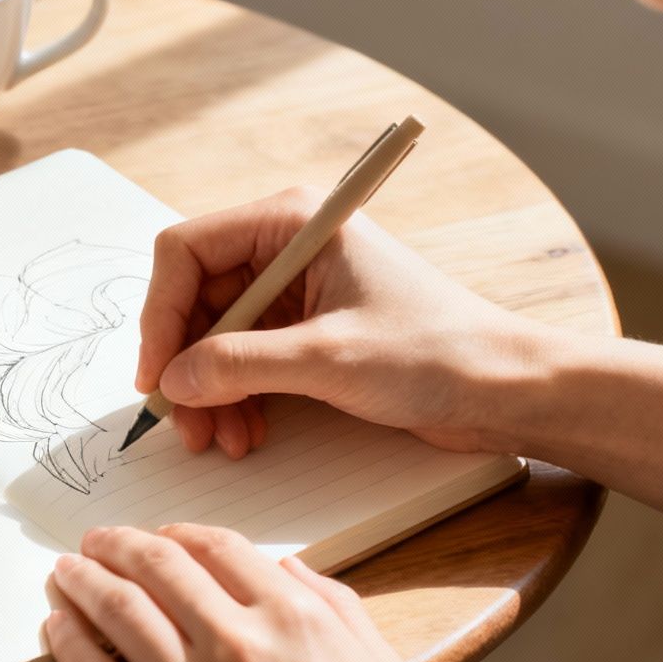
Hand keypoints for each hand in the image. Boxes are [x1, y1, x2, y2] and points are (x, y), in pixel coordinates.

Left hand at [44, 524, 457, 661]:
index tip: (162, 535)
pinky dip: (70, 642)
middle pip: (158, 568)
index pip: (218, 549)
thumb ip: (336, 605)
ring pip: (119, 611)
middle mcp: (234, 642)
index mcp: (292, 617)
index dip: (180, 534)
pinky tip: (57, 624)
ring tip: (67, 570)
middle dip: (120, 545)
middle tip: (98, 541)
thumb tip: (289, 568)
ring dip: (84, 580)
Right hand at [136, 188, 545, 457]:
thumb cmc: (437, 353)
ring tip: (221, 439)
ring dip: (210, 389)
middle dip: (187, 363)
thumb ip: (239, 365)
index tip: (158, 373)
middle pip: (197, 298)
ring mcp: (299, 290)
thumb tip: (174, 380)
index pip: (188, 251)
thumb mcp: (326, 359)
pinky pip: (247, 358)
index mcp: (293, 223)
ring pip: (218, 335)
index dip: (162, 314)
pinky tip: (247, 432)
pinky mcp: (310, 329)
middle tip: (186, 422)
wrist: (505, 388)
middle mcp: (289, 248)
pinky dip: (237, 396)